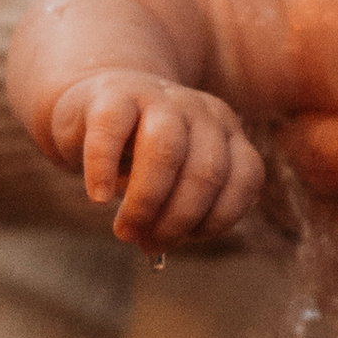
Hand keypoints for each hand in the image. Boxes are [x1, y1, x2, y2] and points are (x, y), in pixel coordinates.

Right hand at [46, 72, 264, 245]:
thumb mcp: (171, 181)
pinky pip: (111, 129)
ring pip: (165, 150)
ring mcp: (157, 96)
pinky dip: (104, 169)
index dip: (219, 219)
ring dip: (146, 202)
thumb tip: (155, 244)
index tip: (187, 239)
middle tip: (147, 242)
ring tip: (125, 230)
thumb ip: (175, 209)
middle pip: (206, 172)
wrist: (93, 104)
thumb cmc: (137, 154)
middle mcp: (199, 110)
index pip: (245, 176)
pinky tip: (99, 197)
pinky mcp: (112, 93)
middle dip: (177, 221)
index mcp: (225, 130)